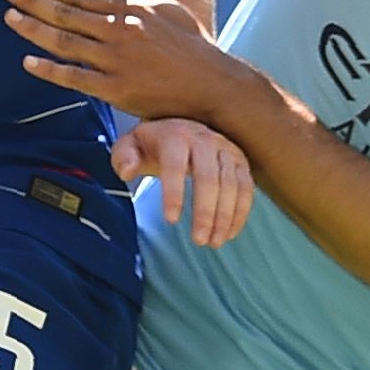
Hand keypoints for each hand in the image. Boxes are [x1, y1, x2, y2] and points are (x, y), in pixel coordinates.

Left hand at [4, 0, 251, 124]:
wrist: (212, 86)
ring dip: (33, 29)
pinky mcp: (117, 89)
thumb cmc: (192, 47)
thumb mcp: (167, 9)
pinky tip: (28, 61)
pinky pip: (75, 78)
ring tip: (10, 17)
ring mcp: (116, 60)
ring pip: (65, 42)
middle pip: (66, 14)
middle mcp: (119, 31)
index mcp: (129, 11)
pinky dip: (50, 69)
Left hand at [114, 117, 252, 246]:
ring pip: (231, 184)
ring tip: (213, 243)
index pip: (175, 164)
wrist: (180, 127)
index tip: (170, 220)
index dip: (174, 193)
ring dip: (225, 216)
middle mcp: (204, 139)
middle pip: (209, 177)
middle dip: (205, 212)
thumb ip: (123, 157)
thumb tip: (126, 171)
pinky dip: (240, 212)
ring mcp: (226, 149)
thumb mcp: (130, 145)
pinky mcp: (239, 161)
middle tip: (199, 241)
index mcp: (175, 135)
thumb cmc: (152, 144)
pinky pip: (246, 187)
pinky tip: (229, 233)